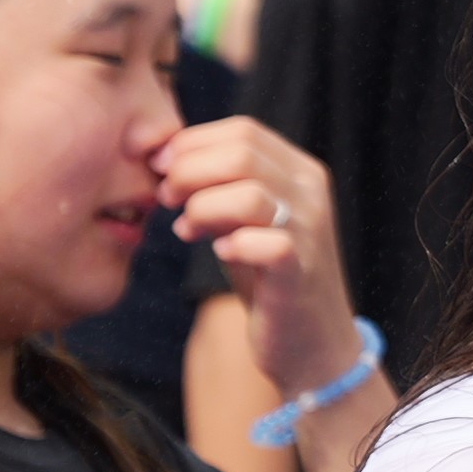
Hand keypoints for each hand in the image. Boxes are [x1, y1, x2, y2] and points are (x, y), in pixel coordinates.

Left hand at [156, 118, 353, 381]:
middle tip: (167, 200)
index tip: (161, 170)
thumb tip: (166, 161)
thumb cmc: (268, 276)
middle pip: (242, 153)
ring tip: (188, 229)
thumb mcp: (244, 221)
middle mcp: (312, 193)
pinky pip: (267, 244)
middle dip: (188, 173)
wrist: (310, 340)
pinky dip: (232, 246)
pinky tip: (219, 254)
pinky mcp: (301, 271)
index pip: (243, 131)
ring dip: (202, 209)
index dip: (192, 144)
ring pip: (250, 193)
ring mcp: (310, 231)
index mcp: (300, 171)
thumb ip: (220, 187)